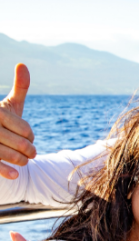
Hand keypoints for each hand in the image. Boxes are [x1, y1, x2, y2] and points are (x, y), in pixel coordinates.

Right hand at [0, 64, 36, 179]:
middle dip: (29, 150)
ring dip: (20, 160)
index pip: (24, 129)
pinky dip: (5, 170)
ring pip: (8, 154)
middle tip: (31, 153)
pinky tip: (15, 175)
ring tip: (24, 161)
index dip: (30, 136)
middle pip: (19, 143)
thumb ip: (19, 88)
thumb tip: (23, 65)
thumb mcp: (8, 104)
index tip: (29, 138)